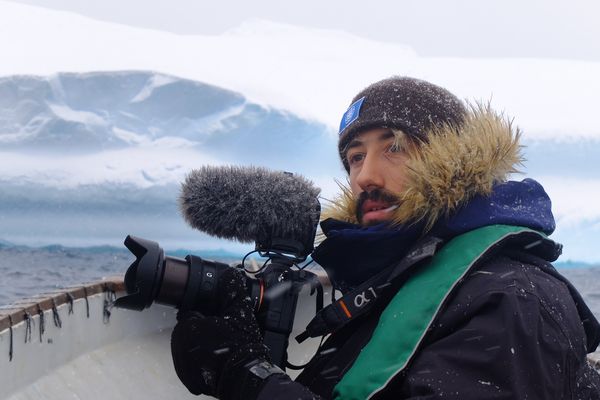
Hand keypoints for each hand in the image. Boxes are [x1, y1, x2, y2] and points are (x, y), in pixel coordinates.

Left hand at [170, 268, 269, 398]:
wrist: (242, 376)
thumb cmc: (239, 344)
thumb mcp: (239, 311)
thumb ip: (232, 290)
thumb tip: (230, 274)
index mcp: (188, 326)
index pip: (192, 313)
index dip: (206, 314)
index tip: (218, 320)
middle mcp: (179, 344)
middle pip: (190, 330)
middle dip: (202, 330)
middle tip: (222, 334)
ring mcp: (182, 363)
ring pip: (189, 346)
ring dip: (200, 345)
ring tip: (220, 348)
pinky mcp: (187, 378)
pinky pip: (191, 363)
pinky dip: (200, 361)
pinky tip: (215, 360)